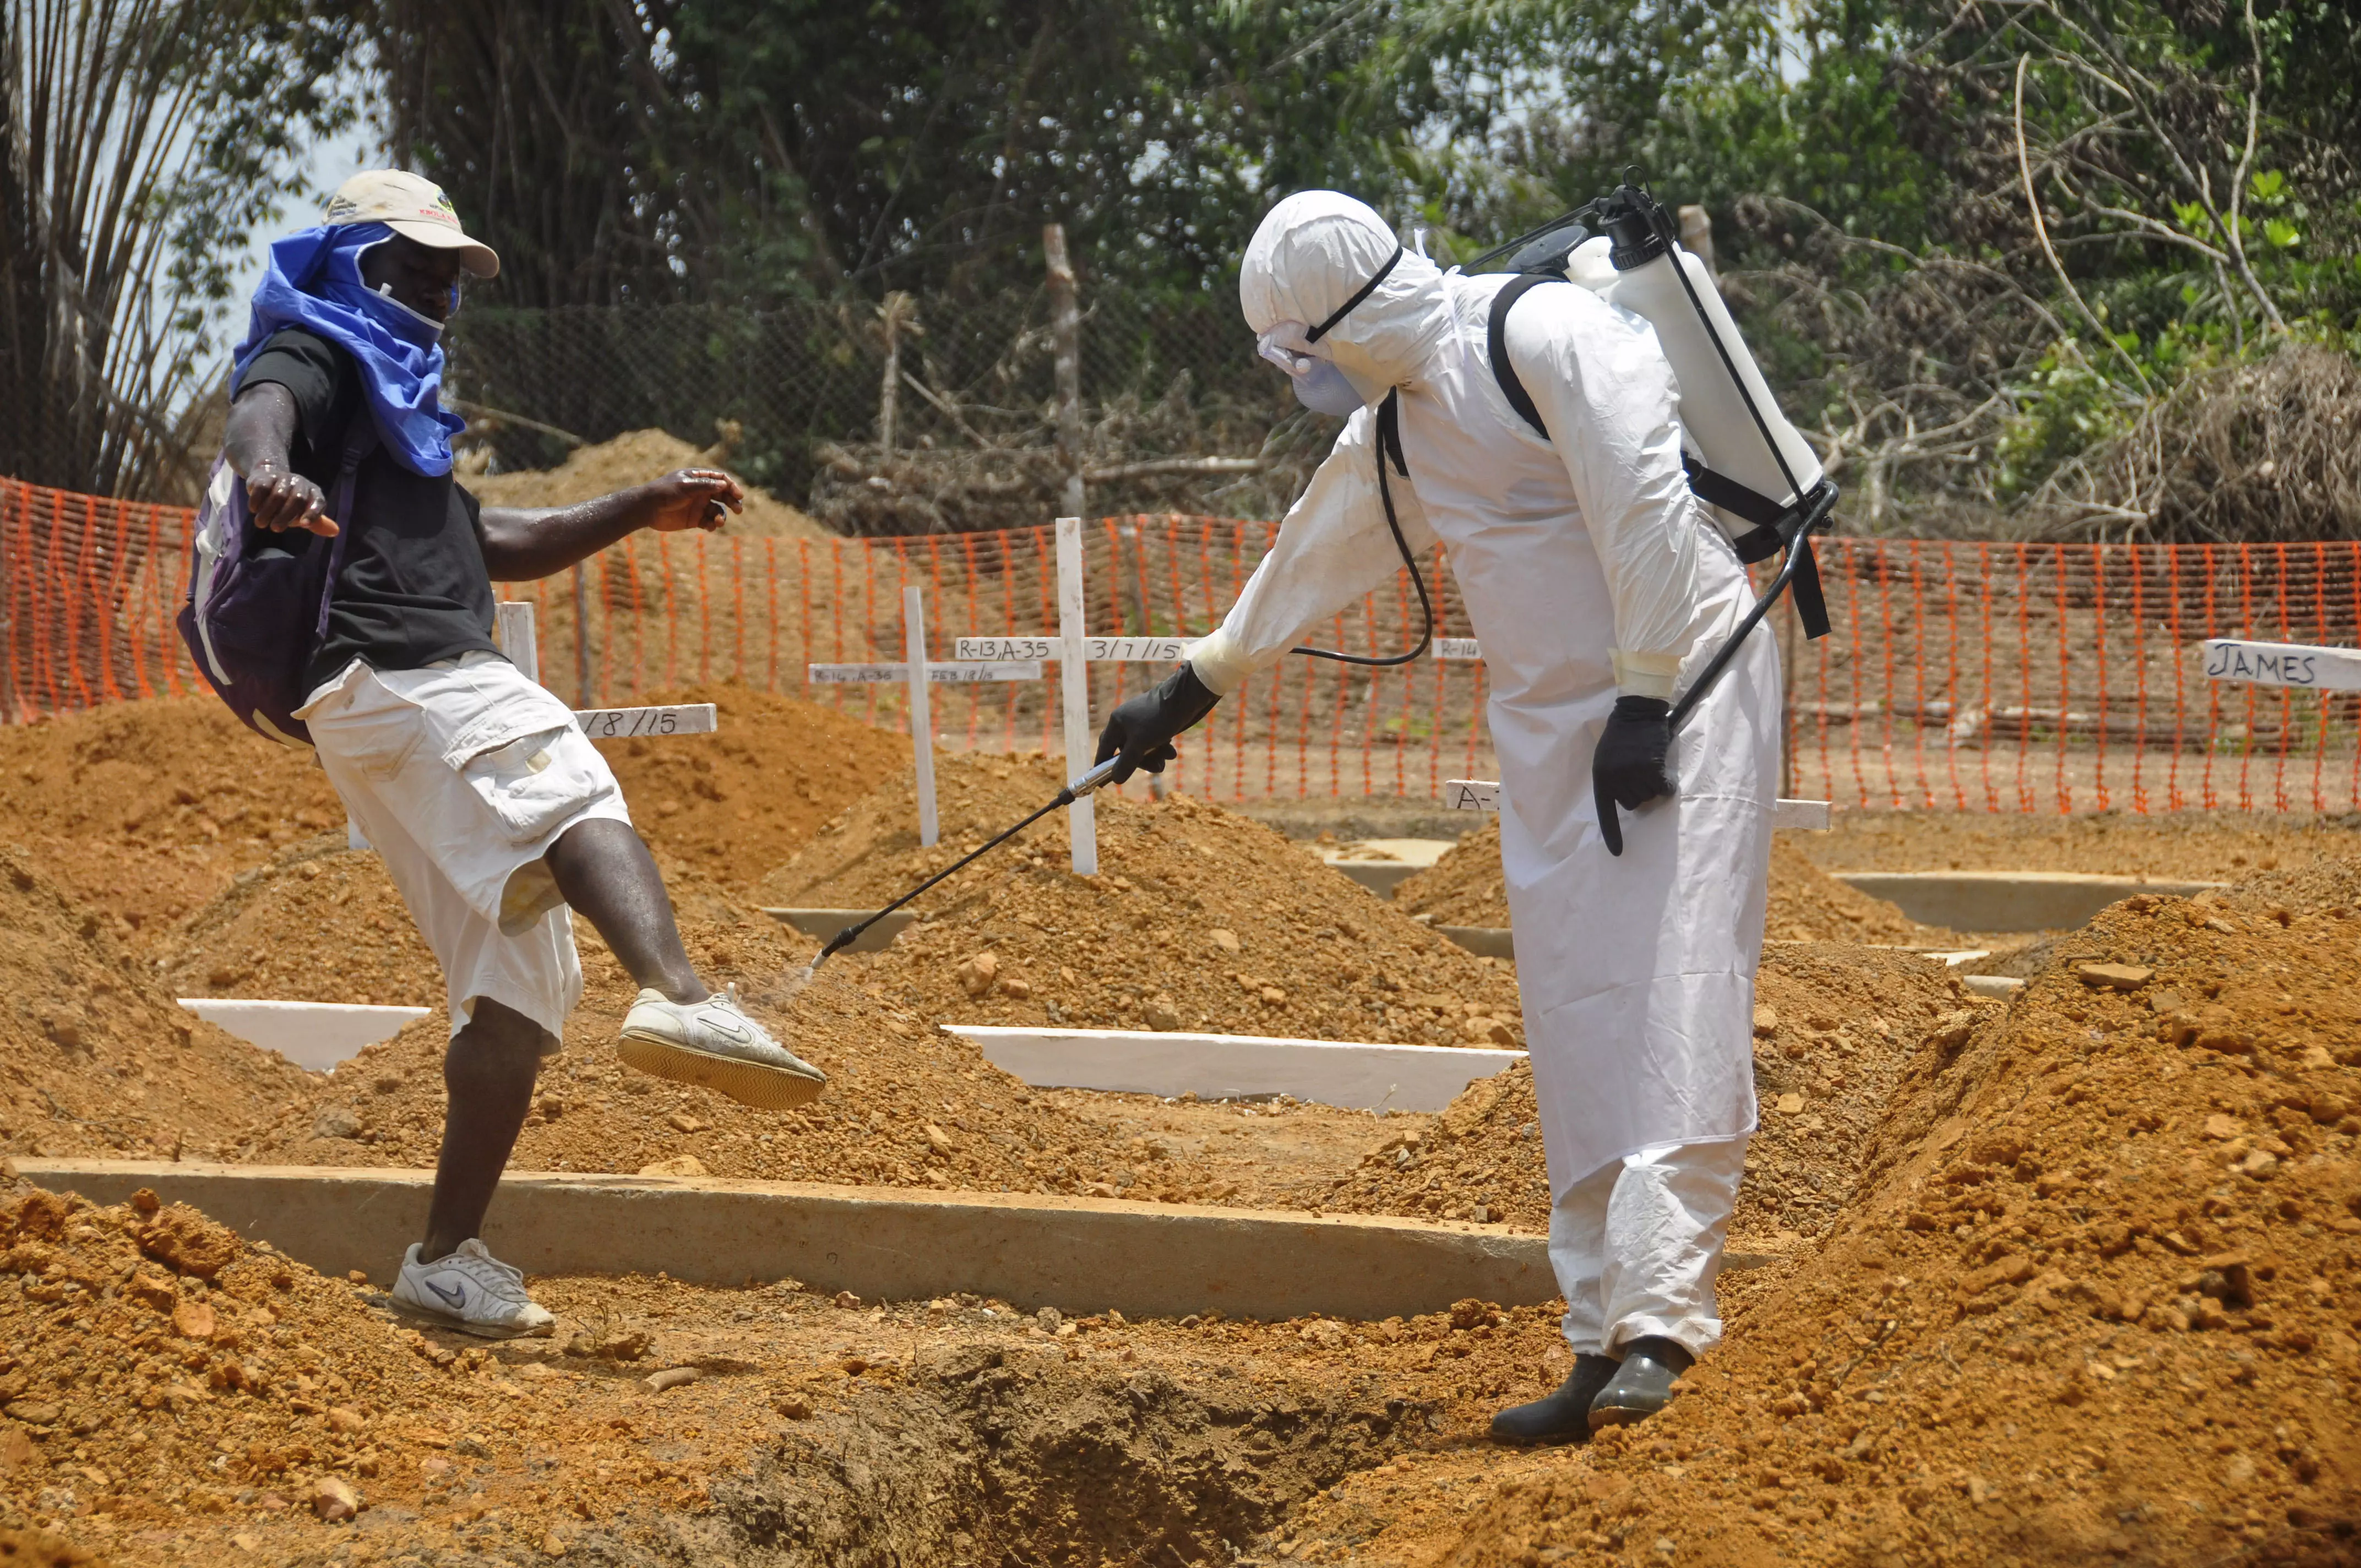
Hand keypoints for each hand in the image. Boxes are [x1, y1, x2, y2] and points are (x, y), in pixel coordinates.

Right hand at [245, 463, 337, 535]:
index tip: (304, 525)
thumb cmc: (290, 500)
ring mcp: (284, 478)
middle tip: (276, 529)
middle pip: (297, 499)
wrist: (269, 476)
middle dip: (286, 516)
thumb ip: (316, 523)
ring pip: (278, 495)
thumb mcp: (304, 510)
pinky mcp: (266, 476)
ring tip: (261, 523)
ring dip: (268, 511)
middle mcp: (301, 483)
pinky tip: (254, 509)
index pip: (319, 502)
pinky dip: (257, 500)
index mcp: (314, 492)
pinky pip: (262, 488)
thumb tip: (335, 532)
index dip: (313, 513)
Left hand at [642, 468, 743, 532]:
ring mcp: (698, 505)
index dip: (731, 486)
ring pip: (718, 510)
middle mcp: (701, 491)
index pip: (720, 479)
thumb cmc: (665, 492)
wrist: (647, 509)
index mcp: (698, 478)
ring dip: (721, 516)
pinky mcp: (694, 519)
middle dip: (732, 502)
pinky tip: (711, 527)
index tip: (738, 495)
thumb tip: (723, 485)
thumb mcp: (686, 486)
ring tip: (718, 522)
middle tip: (738, 509)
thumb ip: (705, 485)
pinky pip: (709, 522)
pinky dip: (712, 525)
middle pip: (723, 495)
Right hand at [1093, 665, 1221, 783]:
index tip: (1104, 782)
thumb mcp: (1140, 744)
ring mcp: (1142, 720)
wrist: (1185, 697)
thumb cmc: (1158, 719)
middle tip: (1157, 769)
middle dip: (1142, 762)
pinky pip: (1154, 740)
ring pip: (1143, 747)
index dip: (1103, 765)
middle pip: (1126, 750)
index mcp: (1117, 723)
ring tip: (1169, 758)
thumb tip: (1115, 780)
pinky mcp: (1156, 721)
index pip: (1105, 748)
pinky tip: (1172, 750)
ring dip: (1155, 756)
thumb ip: (1126, 763)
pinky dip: (1162, 747)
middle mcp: (1127, 721)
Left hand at [1591, 695, 1675, 856]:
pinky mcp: (1652, 768)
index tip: (1618, 853)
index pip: (1606, 812)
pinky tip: (1665, 773)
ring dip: (1653, 786)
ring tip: (1649, 765)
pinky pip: (1663, 789)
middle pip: (1633, 805)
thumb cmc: (1622, 735)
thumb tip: (1628, 802)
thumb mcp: (1606, 758)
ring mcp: (1633, 774)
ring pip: (1650, 797)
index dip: (1613, 834)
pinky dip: (1667, 784)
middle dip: (1640, 792)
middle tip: (1640, 772)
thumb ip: (1613, 779)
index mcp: (1601, 777)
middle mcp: (1615, 778)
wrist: (1636, 711)